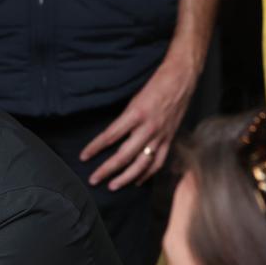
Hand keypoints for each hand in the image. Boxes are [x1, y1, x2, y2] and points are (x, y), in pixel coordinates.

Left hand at [79, 52, 198, 189]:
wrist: (182, 78)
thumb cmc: (156, 84)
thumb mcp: (134, 98)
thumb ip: (123, 118)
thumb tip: (108, 136)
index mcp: (136, 114)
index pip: (110, 136)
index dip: (95, 148)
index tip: (83, 157)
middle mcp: (149, 128)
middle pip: (124, 155)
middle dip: (107, 170)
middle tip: (93, 179)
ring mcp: (161, 136)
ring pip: (141, 164)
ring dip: (125, 178)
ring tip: (112, 186)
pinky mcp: (169, 139)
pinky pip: (158, 162)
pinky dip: (147, 174)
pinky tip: (137, 181)